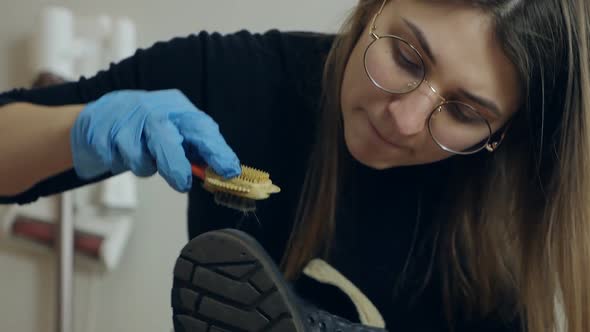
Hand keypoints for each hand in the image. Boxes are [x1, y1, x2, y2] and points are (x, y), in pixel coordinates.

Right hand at [70, 89, 240, 191]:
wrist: (104, 113)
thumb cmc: (149, 127)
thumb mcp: (176, 130)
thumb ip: (196, 151)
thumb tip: (220, 174)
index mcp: (178, 109)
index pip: (201, 128)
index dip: (216, 150)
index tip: (229, 171)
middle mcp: (152, 110)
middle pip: (165, 138)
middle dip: (176, 166)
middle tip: (183, 183)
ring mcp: (124, 120)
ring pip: (138, 156)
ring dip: (144, 167)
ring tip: (144, 159)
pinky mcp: (101, 132)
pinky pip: (115, 161)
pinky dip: (120, 164)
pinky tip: (121, 153)